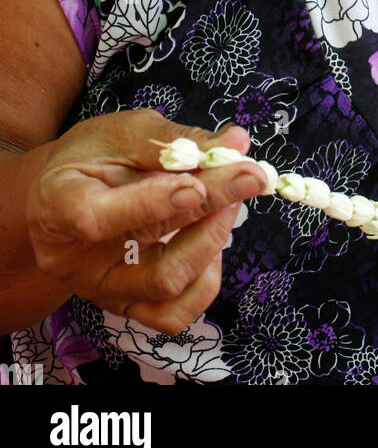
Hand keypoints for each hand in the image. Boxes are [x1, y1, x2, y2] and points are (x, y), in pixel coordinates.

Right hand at [27, 109, 269, 334]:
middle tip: (250, 175)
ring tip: (229, 201)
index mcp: (59, 203)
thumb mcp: (123, 132)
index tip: (197, 185)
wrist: (66, 196)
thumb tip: (237, 142)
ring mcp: (101, 289)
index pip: (97, 217)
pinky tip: (209, 240)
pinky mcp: (126, 307)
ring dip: (212, 239)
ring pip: (166, 285)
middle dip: (210, 208)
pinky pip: (174, 314)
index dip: (149, 204)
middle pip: (148, 247)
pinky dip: (205, 279)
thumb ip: (176, 139)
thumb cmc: (93, 157)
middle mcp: (75, 259)